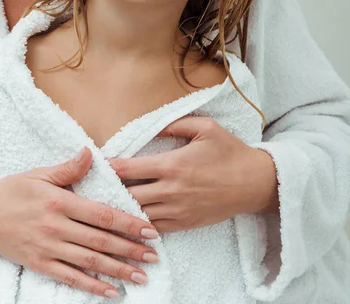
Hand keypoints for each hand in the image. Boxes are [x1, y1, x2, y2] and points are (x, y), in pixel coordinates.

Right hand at [0, 147, 159, 298]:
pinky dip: (92, 286)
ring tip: (142, 276)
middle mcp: (56, 227)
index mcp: (59, 201)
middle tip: (154, 256)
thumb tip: (90, 153)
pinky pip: (71, 278)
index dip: (127, 223)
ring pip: (90, 262)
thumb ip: (67, 169)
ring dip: (118, 270)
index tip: (148, 230)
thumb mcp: (38, 175)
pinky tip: (111, 292)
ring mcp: (48, 248)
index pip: (101, 214)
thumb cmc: (10, 192)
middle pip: (100, 241)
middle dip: (130, 250)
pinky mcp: (40, 264)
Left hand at [108, 116, 278, 231]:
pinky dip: (140, 222)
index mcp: (172, 165)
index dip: (109, 167)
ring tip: (105, 202)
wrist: (255, 183)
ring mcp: (178, 210)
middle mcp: (171, 190)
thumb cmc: (229, 151)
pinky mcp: (185, 223)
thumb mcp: (205, 127)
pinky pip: (155, 226)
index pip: (130, 168)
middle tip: (94, 185)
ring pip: (139, 213)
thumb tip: (151, 125)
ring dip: (122, 208)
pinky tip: (128, 216)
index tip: (95, 164)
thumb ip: (174, 123)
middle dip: (110, 190)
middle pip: (129, 194)